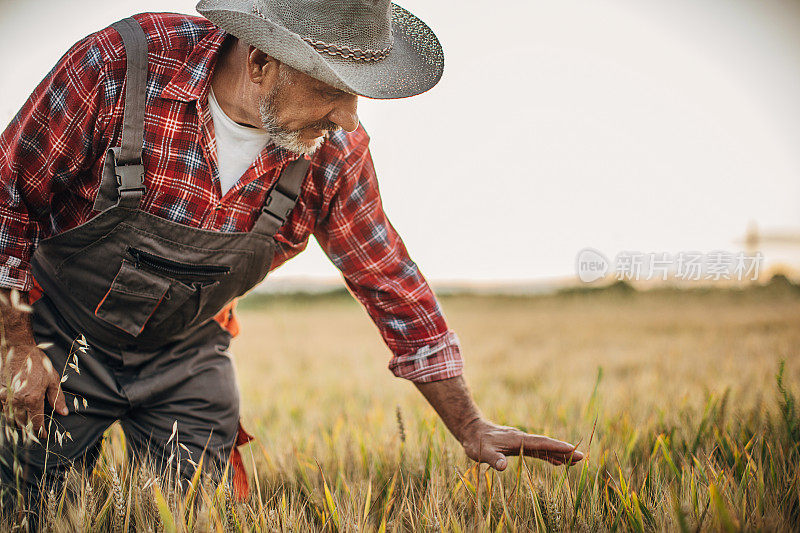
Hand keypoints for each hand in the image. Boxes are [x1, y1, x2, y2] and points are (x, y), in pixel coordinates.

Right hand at [0, 343, 68, 438]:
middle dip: (28, 428)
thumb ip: (57, 398)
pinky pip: (2, 409)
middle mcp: (18, 401)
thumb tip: (63, 413)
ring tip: (25, 424)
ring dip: (18, 422)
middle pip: (22, 422)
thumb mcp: (53, 380)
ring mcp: (6, 398)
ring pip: (10, 418)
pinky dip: (9, 413)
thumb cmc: (38, 364)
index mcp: (33, 399)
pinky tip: (15, 412)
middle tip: (35, 431)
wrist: (19, 350)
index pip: (35, 422)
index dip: (40, 431)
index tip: (43, 435)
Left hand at [459, 418, 583, 470]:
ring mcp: (521, 441)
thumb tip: (503, 467)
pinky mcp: (518, 445)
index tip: (571, 449)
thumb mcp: (482, 452)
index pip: (540, 443)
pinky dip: (548, 455)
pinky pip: (537, 451)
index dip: (556, 447)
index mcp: (517, 439)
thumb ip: (493, 459)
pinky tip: (557, 462)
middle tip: (581, 457)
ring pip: (544, 448)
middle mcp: (522, 439)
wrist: (471, 430)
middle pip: (546, 444)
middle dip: (563, 450)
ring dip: (558, 453)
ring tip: (575, 461)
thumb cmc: (476, 442)